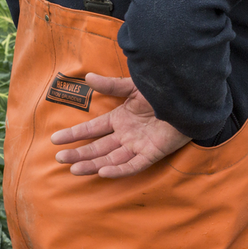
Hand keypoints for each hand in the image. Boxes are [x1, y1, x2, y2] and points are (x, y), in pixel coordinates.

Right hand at [52, 74, 189, 177]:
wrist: (191, 96)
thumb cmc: (166, 90)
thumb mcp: (134, 86)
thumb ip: (112, 85)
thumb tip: (88, 77)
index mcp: (121, 118)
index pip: (93, 129)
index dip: (74, 134)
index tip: (55, 140)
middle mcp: (127, 134)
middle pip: (98, 147)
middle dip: (78, 154)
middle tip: (59, 159)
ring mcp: (139, 144)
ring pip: (111, 158)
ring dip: (92, 164)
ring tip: (74, 169)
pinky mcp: (153, 152)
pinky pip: (134, 164)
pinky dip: (119, 169)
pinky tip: (103, 171)